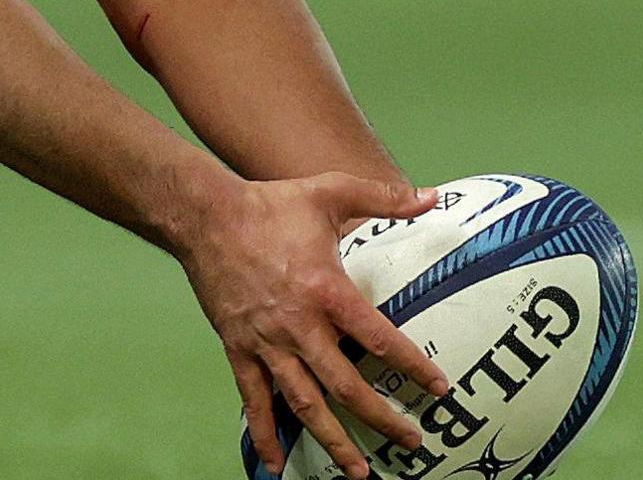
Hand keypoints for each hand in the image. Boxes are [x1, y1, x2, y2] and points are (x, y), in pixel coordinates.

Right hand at [173, 173, 451, 477]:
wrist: (205, 216)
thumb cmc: (269, 205)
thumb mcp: (329, 191)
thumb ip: (383, 197)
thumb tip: (430, 196)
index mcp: (326, 290)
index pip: (378, 338)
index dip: (411, 365)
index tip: (437, 388)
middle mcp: (298, 326)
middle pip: (345, 385)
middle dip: (380, 418)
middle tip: (410, 443)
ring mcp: (267, 342)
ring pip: (304, 403)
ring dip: (332, 440)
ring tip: (357, 471)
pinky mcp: (240, 348)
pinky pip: (254, 398)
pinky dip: (265, 432)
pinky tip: (276, 463)